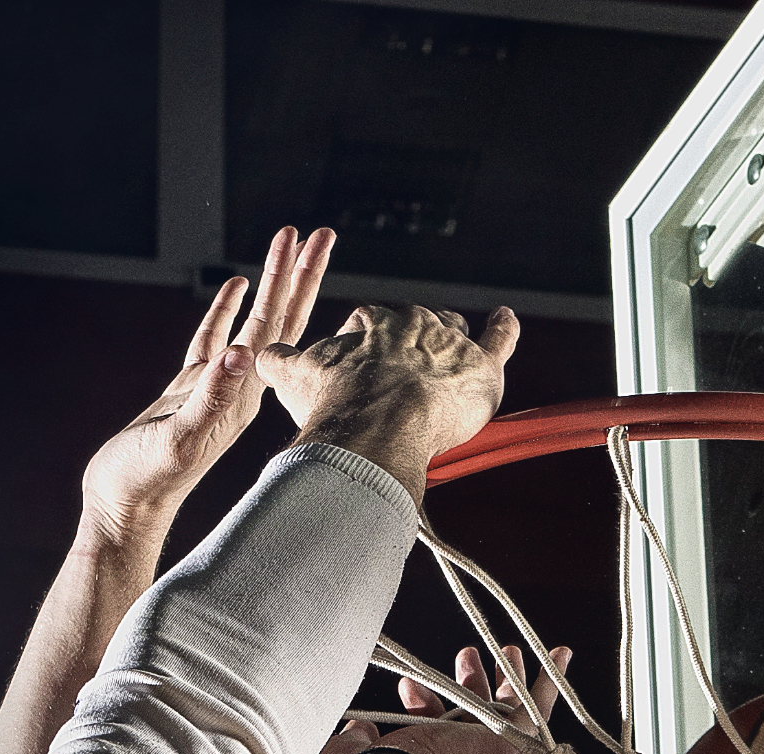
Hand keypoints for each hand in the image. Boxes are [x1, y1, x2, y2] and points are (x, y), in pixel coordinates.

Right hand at [80, 226, 335, 548]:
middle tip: (320, 232)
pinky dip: (226, 309)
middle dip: (299, 273)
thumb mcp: (180, 438)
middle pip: (280, 318)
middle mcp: (240, 388)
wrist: (125, 509)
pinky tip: (236, 287)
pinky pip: (214, 337)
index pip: (281, 325)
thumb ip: (211, 398)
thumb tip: (240, 355)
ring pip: (251, 322)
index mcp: (243, 393)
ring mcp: (218, 387)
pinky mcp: (191, 390)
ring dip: (269, 284)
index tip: (318, 243)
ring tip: (284, 245)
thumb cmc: (147, 480)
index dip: (298, 282)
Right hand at [262, 301, 520, 494]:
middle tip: (398, 374)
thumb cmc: (336, 403)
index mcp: (370, 322)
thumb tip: (257, 357)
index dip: (363, 346)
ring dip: (451, 340)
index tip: (358, 369)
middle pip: (413, 326)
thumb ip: (279, 364)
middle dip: (407, 344)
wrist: (378, 424)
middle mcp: (412, 323)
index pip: (368, 325)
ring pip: (453, 331)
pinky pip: (499, 340)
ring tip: (448, 358)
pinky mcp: (481, 367)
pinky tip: (506, 320)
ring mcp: (449, 342)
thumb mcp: (294, 378)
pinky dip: (504, 329)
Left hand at [313, 642, 571, 753]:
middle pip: (474, 718)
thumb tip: (357, 729)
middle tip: (467, 654)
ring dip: (507, 677)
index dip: (424, 702)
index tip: (407, 684)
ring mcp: (485, 752)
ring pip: (506, 710)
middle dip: (472, 683)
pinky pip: (537, 708)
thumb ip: (353, 740)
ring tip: (508, 649)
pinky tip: (561, 655)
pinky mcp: (508, 741)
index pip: (433, 731)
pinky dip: (549, 680)